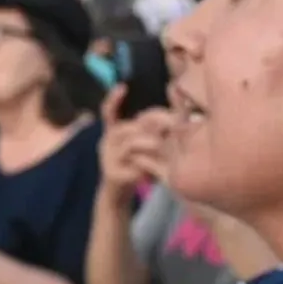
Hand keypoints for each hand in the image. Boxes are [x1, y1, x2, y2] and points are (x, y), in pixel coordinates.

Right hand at [97, 85, 172, 199]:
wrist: (118, 196)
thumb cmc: (135, 166)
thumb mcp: (144, 146)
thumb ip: (153, 131)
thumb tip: (176, 113)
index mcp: (112, 132)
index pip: (108, 111)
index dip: (114, 99)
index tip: (123, 87)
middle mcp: (106, 142)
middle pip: (130, 126)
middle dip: (154, 123)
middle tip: (173, 125)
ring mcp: (107, 158)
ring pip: (131, 143)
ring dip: (152, 144)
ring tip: (165, 147)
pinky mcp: (112, 174)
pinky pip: (132, 164)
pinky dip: (146, 166)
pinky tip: (153, 169)